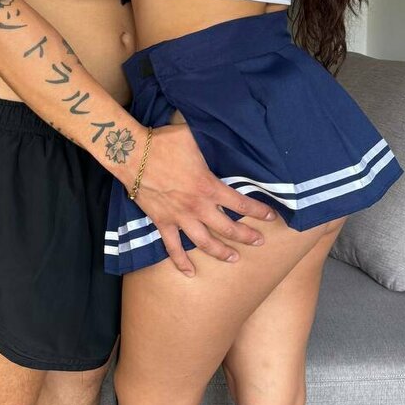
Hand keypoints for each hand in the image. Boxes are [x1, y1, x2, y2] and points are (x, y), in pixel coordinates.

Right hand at [129, 123, 276, 276]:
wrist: (133, 154)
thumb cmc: (164, 142)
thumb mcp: (194, 136)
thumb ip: (210, 140)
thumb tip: (224, 132)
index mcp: (209, 186)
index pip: (241, 203)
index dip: (259, 211)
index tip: (271, 216)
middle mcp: (198, 207)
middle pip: (228, 228)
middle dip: (247, 236)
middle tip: (259, 242)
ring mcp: (180, 218)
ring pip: (205, 243)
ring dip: (221, 253)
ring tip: (234, 259)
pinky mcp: (162, 222)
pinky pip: (172, 248)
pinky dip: (181, 262)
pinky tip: (190, 272)